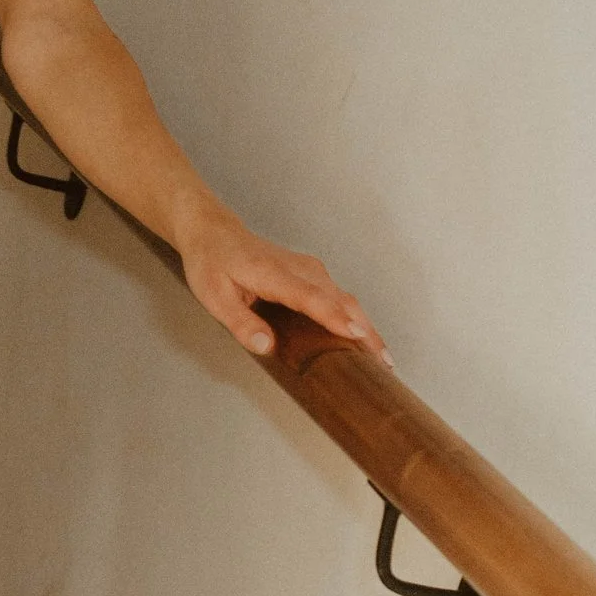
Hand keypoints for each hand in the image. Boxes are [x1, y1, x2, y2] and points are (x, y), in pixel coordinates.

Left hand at [177, 210, 384, 361]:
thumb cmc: (212, 262)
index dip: (335, 318)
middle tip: (383, 364)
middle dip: (365, 331)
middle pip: (341, 300)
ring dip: (366, 327)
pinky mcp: (313, 274)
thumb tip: (265, 346)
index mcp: (274, 274)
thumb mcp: (214, 297)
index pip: (312, 298)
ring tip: (382, 358)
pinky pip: (340, 296)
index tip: (356, 335)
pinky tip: (363, 338)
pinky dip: (355, 317)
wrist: (215, 232)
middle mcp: (300, 269)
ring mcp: (310, 270)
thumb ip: (240, 323)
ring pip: (346, 299)